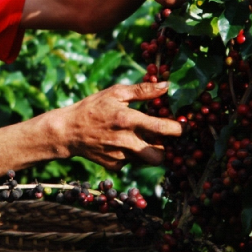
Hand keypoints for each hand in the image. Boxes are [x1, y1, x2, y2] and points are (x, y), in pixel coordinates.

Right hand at [53, 82, 182, 169]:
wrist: (68, 131)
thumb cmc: (92, 108)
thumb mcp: (115, 93)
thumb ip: (142, 90)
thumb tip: (166, 85)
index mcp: (129, 120)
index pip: (164, 129)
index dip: (179, 129)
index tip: (183, 126)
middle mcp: (127, 141)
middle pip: (161, 156)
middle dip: (166, 149)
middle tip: (162, 138)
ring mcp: (121, 157)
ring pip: (147, 161)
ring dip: (150, 152)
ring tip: (142, 140)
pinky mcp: (114, 166)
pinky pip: (131, 163)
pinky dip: (132, 156)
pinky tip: (121, 145)